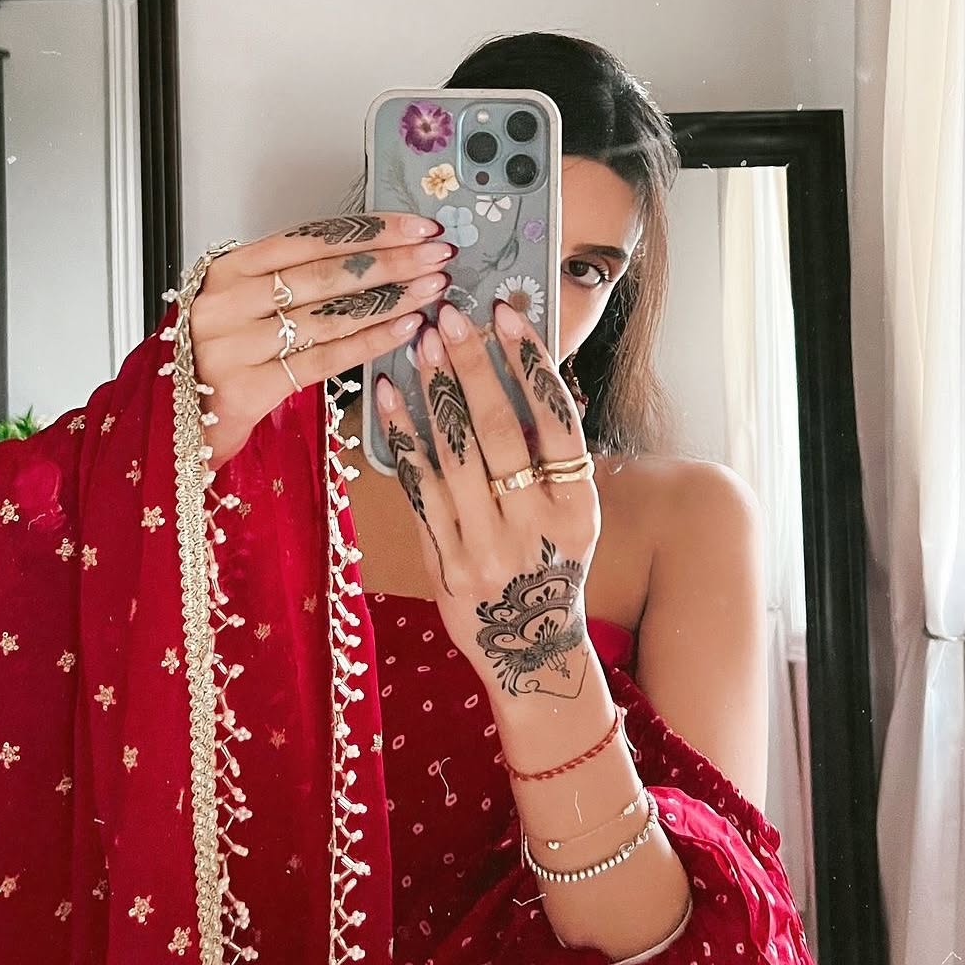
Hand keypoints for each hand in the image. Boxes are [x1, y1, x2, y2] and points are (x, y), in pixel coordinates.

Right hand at [190, 214, 451, 466]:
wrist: (173, 423)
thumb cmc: (214, 360)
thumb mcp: (240, 306)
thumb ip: (289, 281)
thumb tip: (370, 258)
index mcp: (227, 270)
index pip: (310, 238)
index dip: (369, 231)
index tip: (414, 228)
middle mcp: (228, 302)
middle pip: (325, 274)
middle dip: (391, 262)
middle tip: (437, 256)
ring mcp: (236, 345)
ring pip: (329, 315)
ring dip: (390, 300)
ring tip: (432, 290)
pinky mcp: (250, 388)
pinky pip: (324, 360)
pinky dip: (370, 342)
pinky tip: (404, 329)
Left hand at [373, 300, 600, 704]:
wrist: (529, 649)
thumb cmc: (550, 565)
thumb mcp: (572, 515)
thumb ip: (549, 459)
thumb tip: (515, 371)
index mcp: (576, 505)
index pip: (557, 420)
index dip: (530, 363)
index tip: (506, 315)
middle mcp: (534, 525)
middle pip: (501, 431)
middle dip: (472, 366)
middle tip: (449, 317)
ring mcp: (486, 546)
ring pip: (454, 455)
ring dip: (435, 392)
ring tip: (420, 343)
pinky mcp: (444, 560)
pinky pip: (417, 487)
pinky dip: (401, 437)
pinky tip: (388, 396)